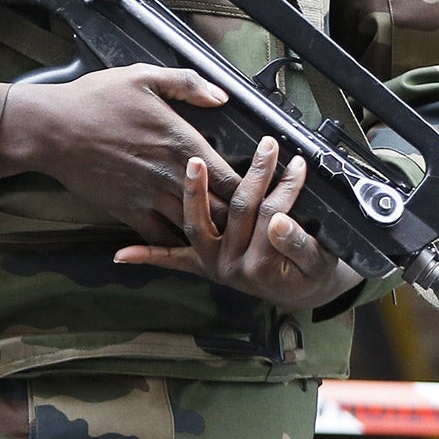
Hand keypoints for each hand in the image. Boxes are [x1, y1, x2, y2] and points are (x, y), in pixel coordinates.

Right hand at [0, 65, 241, 243]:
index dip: (253, 188)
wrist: (51, 130)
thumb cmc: (95, 99)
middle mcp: (172, 176)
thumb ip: (187, 84)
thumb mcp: (142, 76)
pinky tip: (185, 241)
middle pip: (221, 209)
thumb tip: (221, 96)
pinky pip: (160, 238)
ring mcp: (150, 197)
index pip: (233, 177)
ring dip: (212, 232)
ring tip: (228, 237)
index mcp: (182, 142)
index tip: (262, 189)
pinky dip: (175, 242)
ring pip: (195, 226)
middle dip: (239, 217)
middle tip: (253, 221)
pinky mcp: (128, 211)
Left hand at [114, 137, 362, 309]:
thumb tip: (279, 221)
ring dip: (194, 192)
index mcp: (259, 264)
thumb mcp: (317, 262)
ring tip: (194, 163)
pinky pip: (171, 259)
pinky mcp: (199, 264)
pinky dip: (147, 254)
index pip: (271, 215)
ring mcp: (210, 263)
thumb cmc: (311, 272)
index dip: (285, 188)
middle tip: (267, 147)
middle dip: (255, 176)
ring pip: (197, 223)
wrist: (301, 292)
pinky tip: (121, 253)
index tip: (297, 163)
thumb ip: (297, 244)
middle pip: (237, 211)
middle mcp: (229, 265)